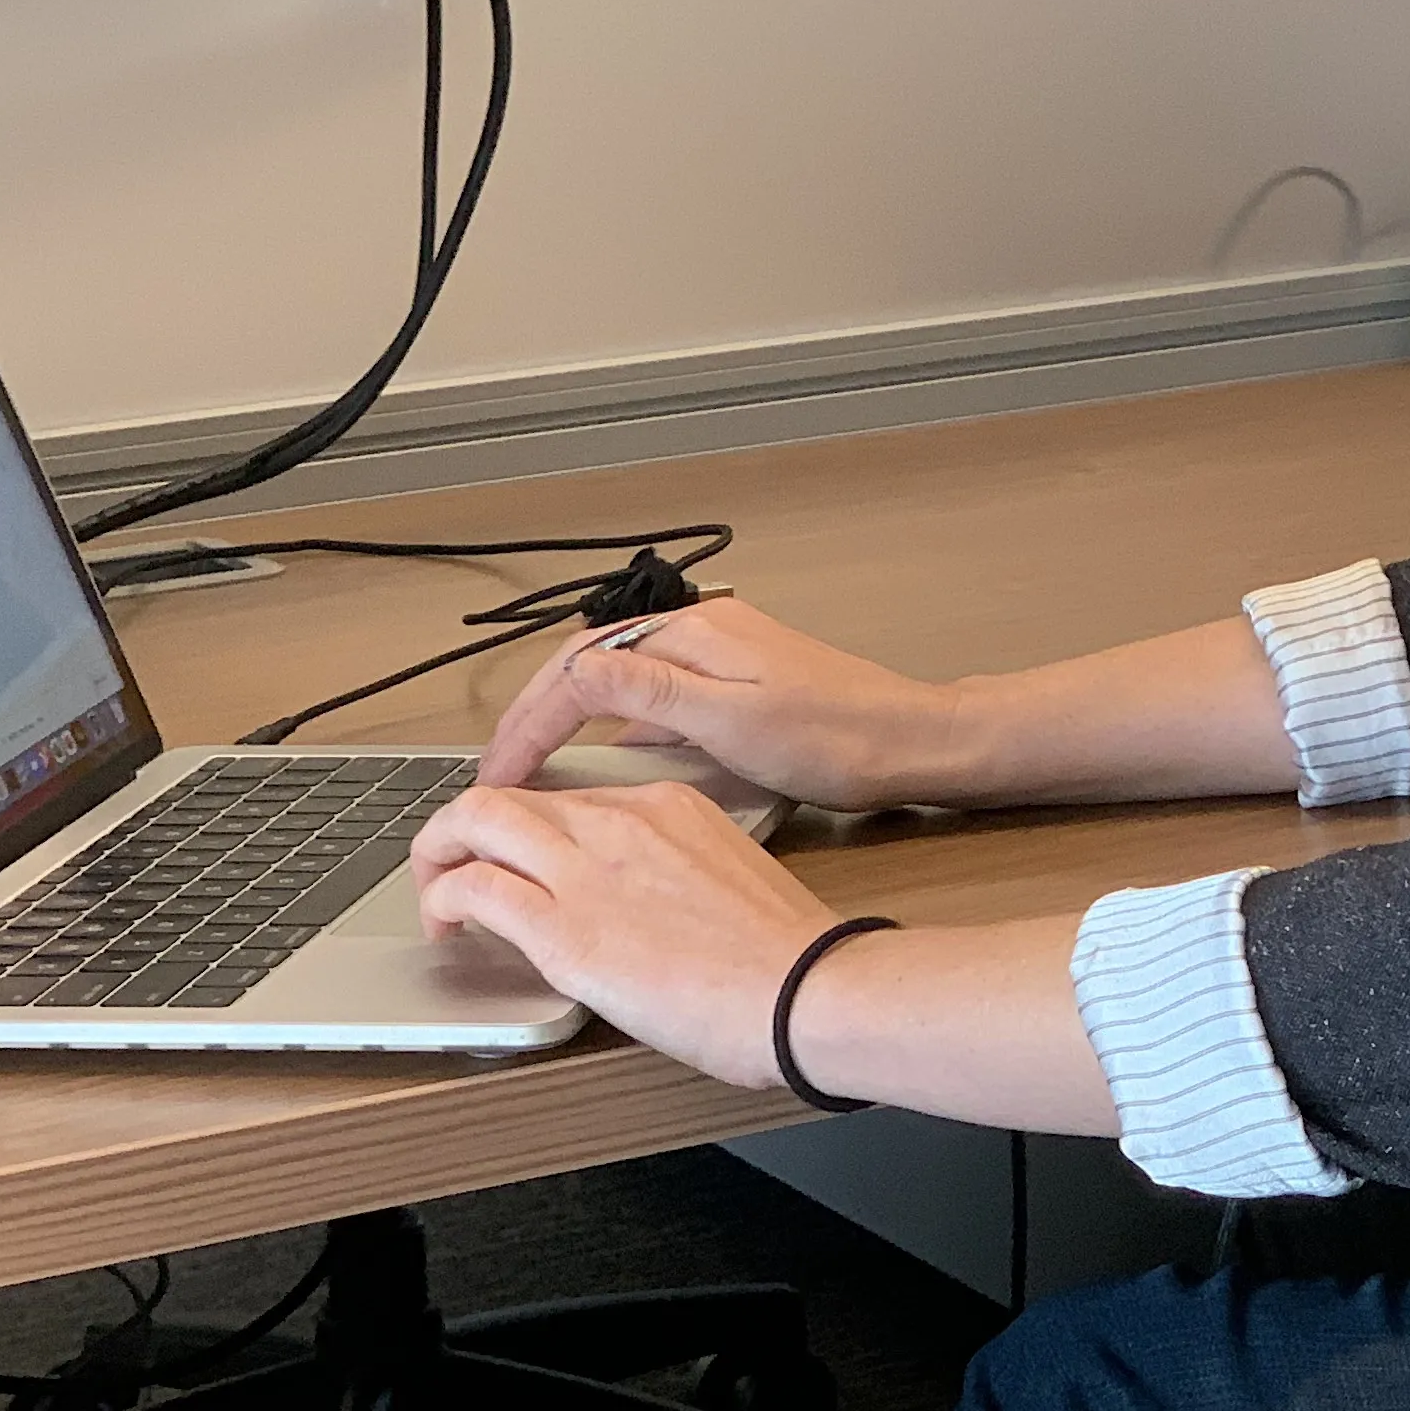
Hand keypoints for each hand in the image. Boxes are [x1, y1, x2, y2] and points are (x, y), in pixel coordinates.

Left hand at [411, 778, 836, 1087]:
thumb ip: (675, 871)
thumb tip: (638, 904)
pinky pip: (474, 889)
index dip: (528, 828)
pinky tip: (446, 926)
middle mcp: (619, 821)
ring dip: (438, 851)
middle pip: (511, 795)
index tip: (518, 858)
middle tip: (451, 866)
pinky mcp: (563, 928)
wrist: (803, 989)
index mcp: (666, 803)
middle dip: (463, 827)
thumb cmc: (785, 954)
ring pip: (475, 820)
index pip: (569, 798)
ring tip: (434, 892)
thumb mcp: (730, 876)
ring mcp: (587, 869)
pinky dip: (443, 899)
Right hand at [477, 597, 976, 807]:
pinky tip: (602, 772)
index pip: (581, 666)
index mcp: (693, 636)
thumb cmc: (836, 738)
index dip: (530, 720)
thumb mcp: (736, 722)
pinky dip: (612, 734)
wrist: (912, 742)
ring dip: (567, 722)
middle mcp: (699, 635)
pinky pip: (651, 704)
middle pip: (589, 666)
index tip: (497, 773)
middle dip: (535, 716)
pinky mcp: (732, 690)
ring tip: (530, 775)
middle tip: (497, 773)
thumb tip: (575, 675)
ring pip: (617, 684)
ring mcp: (717, 660)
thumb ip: (655, 696)